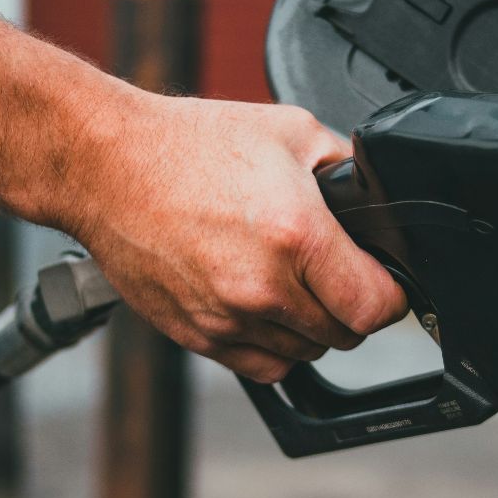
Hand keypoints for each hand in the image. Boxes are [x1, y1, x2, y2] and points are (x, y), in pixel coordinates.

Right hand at [64, 91, 407, 382]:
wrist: (106, 166)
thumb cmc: (188, 144)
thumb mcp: (289, 131)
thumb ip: (344, 169)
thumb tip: (375, 198)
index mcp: (296, 235)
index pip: (376, 306)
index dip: (391, 294)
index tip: (383, 281)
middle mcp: (263, 286)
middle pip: (344, 335)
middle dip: (350, 307)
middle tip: (334, 273)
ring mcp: (227, 317)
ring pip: (304, 355)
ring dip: (310, 328)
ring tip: (292, 283)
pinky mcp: (197, 336)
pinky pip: (261, 366)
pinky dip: (273, 345)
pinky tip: (263, 306)